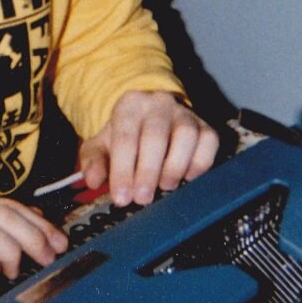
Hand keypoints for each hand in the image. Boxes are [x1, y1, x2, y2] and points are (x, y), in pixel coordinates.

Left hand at [78, 90, 218, 206]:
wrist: (150, 118)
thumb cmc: (125, 136)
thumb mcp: (101, 144)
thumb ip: (92, 161)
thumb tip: (92, 180)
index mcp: (130, 104)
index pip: (125, 137)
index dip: (122, 170)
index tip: (121, 197)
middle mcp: (159, 103)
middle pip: (155, 136)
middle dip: (147, 172)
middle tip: (142, 199)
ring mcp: (185, 113)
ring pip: (186, 136)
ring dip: (175, 167)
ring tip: (164, 187)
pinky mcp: (205, 126)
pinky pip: (209, 142)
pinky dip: (200, 164)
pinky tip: (186, 179)